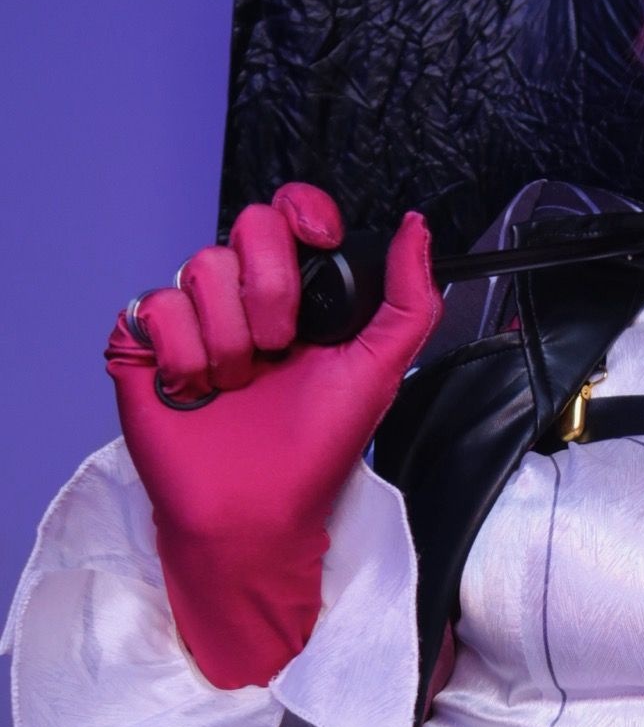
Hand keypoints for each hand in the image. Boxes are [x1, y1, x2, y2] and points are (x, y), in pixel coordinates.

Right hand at [106, 184, 440, 687]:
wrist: (258, 513)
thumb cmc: (314, 451)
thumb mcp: (379, 371)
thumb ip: (409, 299)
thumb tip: (417, 230)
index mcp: (295, 295)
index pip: (289, 212)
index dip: (303, 212)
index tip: (320, 241)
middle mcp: (240, 298)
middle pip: (246, 227)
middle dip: (272, 290)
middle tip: (279, 349)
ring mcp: (190, 318)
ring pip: (201, 267)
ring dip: (232, 338)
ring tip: (239, 385)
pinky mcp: (142, 344)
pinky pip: (157, 308)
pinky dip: (187, 356)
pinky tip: (197, 392)